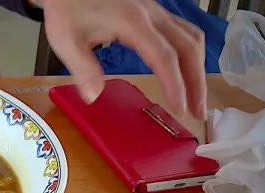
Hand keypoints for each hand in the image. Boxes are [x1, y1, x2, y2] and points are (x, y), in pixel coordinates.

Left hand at [31, 0, 206, 119]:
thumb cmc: (67, 9)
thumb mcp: (66, 40)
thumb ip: (83, 68)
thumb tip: (93, 96)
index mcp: (133, 22)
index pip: (164, 57)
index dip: (174, 84)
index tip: (179, 109)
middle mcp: (152, 14)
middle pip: (188, 47)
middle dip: (196, 82)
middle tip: (198, 111)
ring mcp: (156, 12)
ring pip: (190, 38)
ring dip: (197, 69)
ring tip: (195, 98)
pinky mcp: (154, 13)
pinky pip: (183, 33)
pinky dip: (190, 55)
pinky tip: (187, 73)